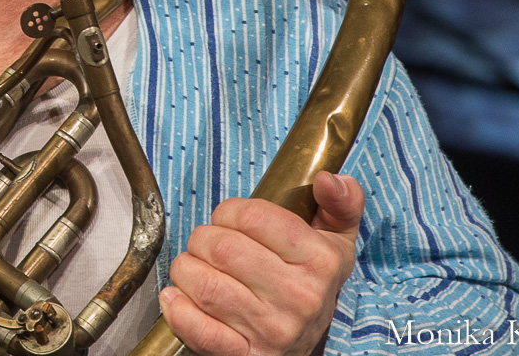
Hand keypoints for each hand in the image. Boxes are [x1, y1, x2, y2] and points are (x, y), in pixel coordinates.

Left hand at [159, 171, 363, 355]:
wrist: (309, 346)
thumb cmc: (313, 282)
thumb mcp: (336, 240)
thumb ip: (340, 202)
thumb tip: (326, 179)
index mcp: (320, 261)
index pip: (253, 217)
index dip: (229, 211)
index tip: (228, 219)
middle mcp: (299, 297)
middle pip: (222, 248)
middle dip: (203, 239)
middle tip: (207, 244)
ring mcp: (272, 331)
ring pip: (204, 285)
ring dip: (186, 270)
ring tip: (194, 267)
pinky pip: (198, 329)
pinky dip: (178, 309)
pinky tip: (178, 297)